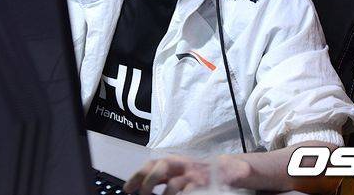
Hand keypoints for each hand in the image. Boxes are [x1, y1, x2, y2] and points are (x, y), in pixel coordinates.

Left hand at [123, 154, 250, 194]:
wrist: (226, 169)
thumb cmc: (197, 172)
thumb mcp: (178, 169)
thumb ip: (162, 176)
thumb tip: (138, 187)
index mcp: (172, 160)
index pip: (150, 164)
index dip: (137, 175)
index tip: (127, 188)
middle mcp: (181, 165)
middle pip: (160, 168)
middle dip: (148, 182)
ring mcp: (192, 175)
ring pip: (173, 185)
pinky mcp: (202, 185)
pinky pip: (188, 194)